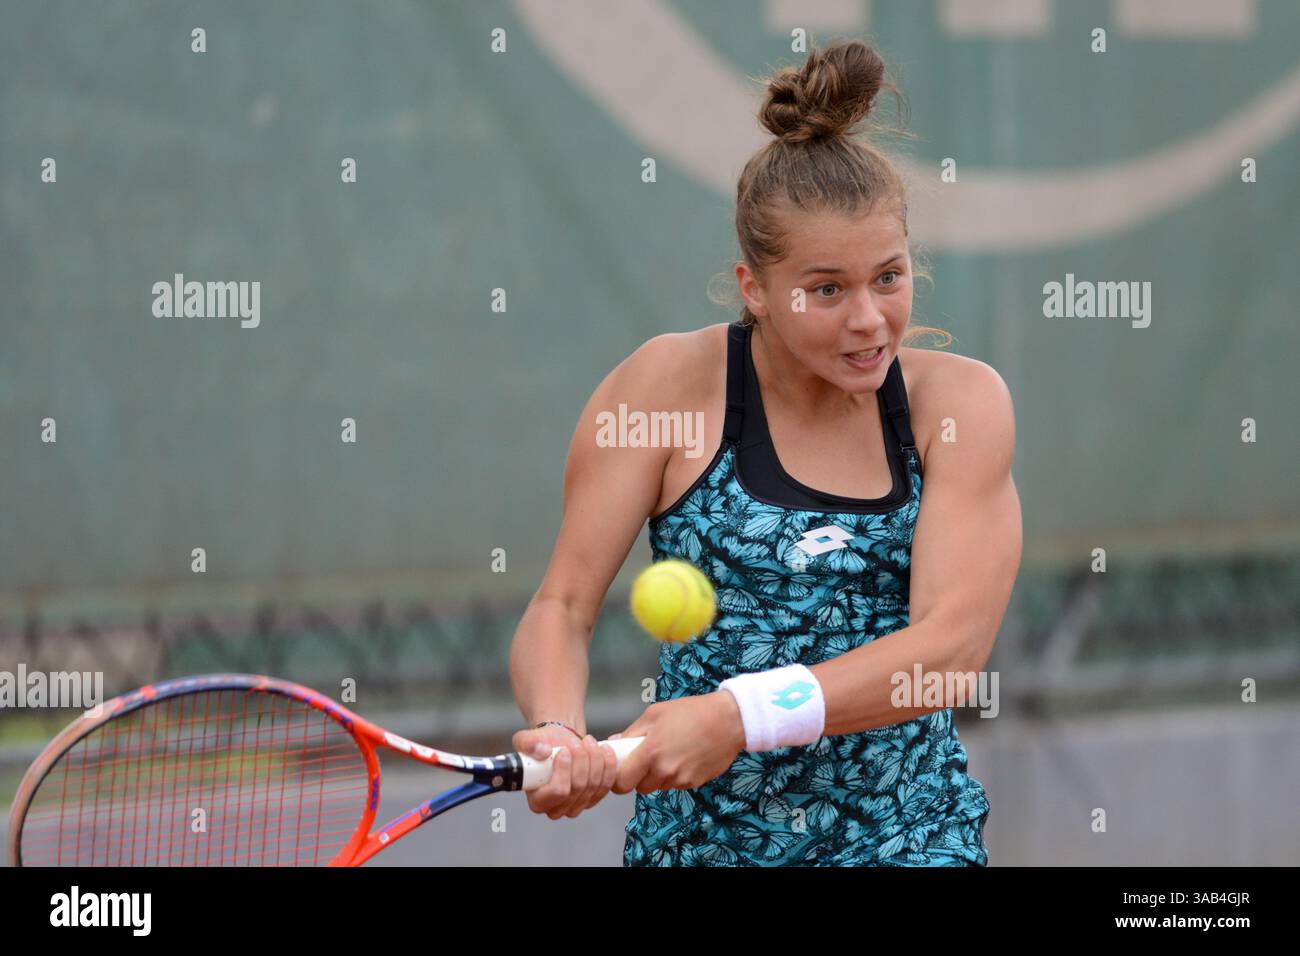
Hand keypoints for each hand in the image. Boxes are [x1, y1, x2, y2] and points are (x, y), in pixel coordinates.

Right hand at [510, 726, 618, 819]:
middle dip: (581, 760)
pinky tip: (604, 750)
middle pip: (578, 787)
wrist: (559, 744)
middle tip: (578, 742)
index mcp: (538, 801)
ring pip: (594, 784)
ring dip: (595, 759)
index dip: (564, 770)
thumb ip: (528, 744)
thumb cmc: (542, 746)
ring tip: (588, 742)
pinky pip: (607, 784)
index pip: (558, 792)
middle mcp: (557, 809)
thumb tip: (543, 751)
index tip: (564, 751)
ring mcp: (577, 806)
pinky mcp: (593, 799)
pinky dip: (608, 765)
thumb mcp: (526, 740)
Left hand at [610, 691, 745, 794]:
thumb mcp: (655, 714)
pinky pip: (677, 784)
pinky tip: (686, 756)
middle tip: (648, 757)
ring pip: (660, 786)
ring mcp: (681, 780)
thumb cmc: (691, 711)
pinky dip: (676, 775)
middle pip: (640, 787)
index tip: (622, 770)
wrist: (729, 720)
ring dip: (660, 775)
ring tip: (671, 752)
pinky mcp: (695, 783)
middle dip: (640, 776)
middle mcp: (665, 771)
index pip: (622, 782)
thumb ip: (632, 732)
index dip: (619, 778)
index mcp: (650, 752)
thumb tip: (614, 743)